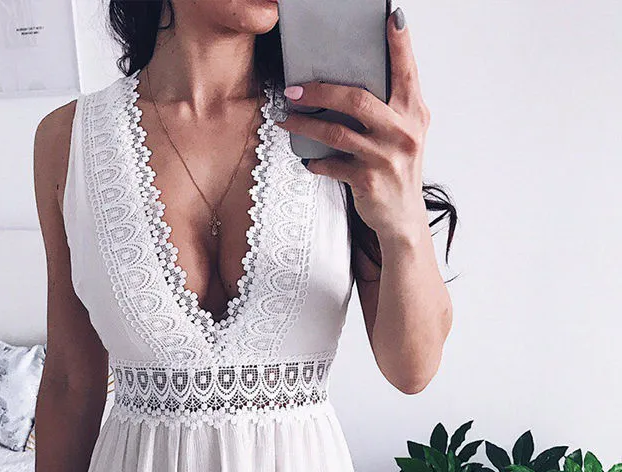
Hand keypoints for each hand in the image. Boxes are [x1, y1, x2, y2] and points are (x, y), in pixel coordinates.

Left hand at [274, 8, 430, 242]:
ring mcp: (386, 157)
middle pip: (356, 99)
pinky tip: (308, 160)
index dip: (399, 43)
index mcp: (414, 112)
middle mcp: (403, 131)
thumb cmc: (398, 171)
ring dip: (306, 126)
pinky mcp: (369, 181)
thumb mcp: (404, 135)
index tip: (389, 16)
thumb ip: (389, 108)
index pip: (406, 70)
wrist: (403, 220)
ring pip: (337, 132)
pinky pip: (332, 165)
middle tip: (293, 90)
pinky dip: (316, 161)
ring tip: (286, 120)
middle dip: (319, 92)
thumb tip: (351, 83)